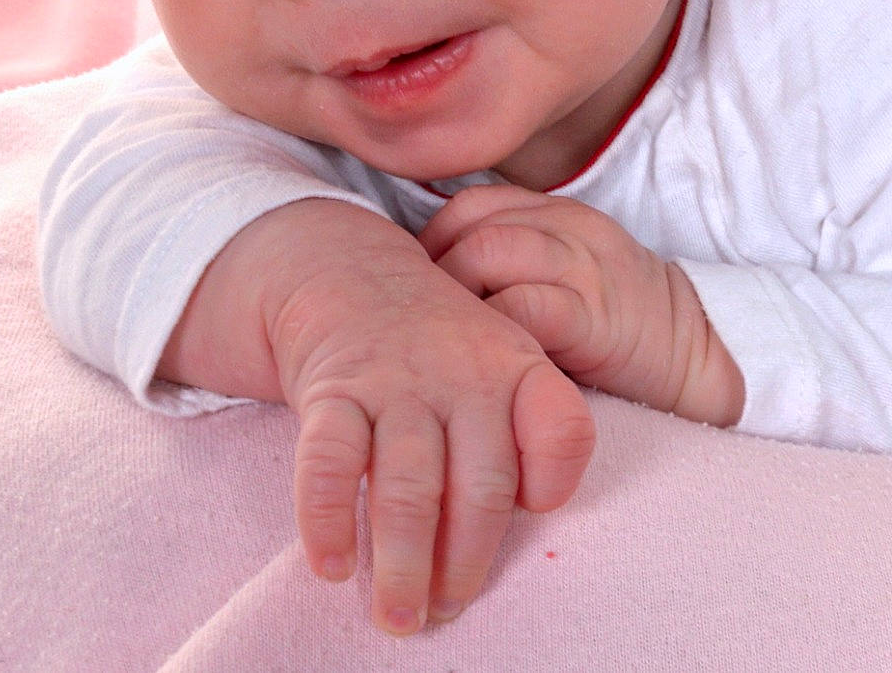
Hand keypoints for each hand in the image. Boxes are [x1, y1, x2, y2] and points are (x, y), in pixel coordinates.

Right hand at [267, 250, 597, 636]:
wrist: (353, 274)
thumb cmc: (444, 348)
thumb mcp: (504, 363)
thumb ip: (526, 432)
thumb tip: (528, 520)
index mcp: (520, 371)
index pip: (563, 429)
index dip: (555, 482)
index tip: (533, 517)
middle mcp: (464, 377)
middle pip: (479, 486)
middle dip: (464, 563)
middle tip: (447, 614)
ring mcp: (397, 383)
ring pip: (408, 487)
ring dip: (402, 563)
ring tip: (398, 618)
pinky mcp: (333, 391)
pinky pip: (330, 463)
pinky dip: (329, 520)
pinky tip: (331, 567)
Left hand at [418, 185, 743, 427]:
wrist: (700, 353)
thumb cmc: (616, 325)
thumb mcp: (566, 274)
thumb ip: (513, 265)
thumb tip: (427, 289)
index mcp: (558, 216)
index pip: (472, 204)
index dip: (433, 243)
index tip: (421, 291)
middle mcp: (570, 230)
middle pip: (473, 226)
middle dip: (435, 273)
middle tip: (424, 324)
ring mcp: (586, 269)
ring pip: (492, 252)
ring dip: (456, 297)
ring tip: (449, 342)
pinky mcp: (597, 317)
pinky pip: (526, 306)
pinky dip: (493, 328)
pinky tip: (487, 359)